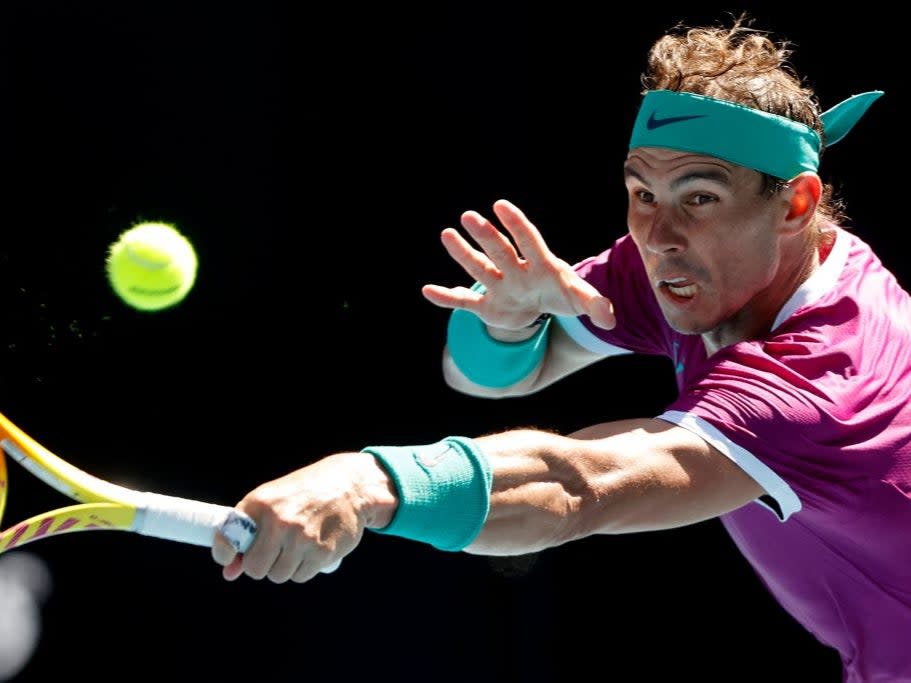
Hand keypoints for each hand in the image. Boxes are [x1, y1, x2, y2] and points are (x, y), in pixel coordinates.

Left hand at [212, 452, 395, 583]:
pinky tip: (313, 548)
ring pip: (278, 575)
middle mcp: (279, 520)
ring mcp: (301, 537)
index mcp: (261, 503)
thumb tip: (229, 573)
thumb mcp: (273, 501)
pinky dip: (304, 568)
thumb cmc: (305, 494)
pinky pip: (301, 576)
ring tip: (297, 545)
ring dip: (285, 567)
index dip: (227, 554)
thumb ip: (249, 533)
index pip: (229, 539)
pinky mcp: (322, 552)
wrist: (350, 486)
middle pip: (255, 568)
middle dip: (262, 565)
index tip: (232, 559)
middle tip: (274, 551)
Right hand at [422, 199, 614, 329]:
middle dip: (486, 235)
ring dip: (462, 254)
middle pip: (500, 250)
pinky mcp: (485, 306)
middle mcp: (515, 270)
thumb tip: (611, 320)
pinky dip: (446, 298)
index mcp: (540, 265)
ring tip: (446, 234)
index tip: (501, 206)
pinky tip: (427, 291)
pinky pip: (463, 302)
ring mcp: (498, 286)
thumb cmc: (562, 295)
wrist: (541, 308)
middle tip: (468, 216)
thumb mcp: (580, 300)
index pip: (528, 240)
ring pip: (479, 269)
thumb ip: (595, 305)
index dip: (515, 224)